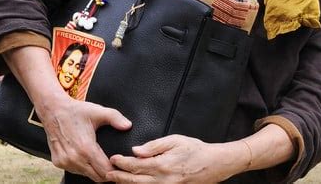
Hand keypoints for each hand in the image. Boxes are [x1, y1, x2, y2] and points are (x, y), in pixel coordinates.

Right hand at [38, 94, 131, 181]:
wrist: (54, 110)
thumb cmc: (76, 111)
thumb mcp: (98, 111)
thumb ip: (115, 118)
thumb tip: (128, 126)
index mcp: (86, 148)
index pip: (105, 171)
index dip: (115, 169)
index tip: (121, 164)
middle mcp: (74, 159)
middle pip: (97, 177)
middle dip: (107, 173)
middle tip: (115, 164)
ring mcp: (65, 162)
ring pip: (86, 175)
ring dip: (95, 171)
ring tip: (103, 161)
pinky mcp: (58, 163)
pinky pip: (76, 171)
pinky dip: (84, 168)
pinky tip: (88, 158)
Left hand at [106, 134, 235, 182]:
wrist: (213, 165)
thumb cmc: (195, 150)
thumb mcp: (175, 140)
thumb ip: (154, 146)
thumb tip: (136, 150)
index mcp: (162, 165)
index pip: (136, 166)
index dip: (122, 163)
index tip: (113, 159)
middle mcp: (162, 181)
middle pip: (135, 181)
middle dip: (119, 178)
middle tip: (106, 174)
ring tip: (115, 180)